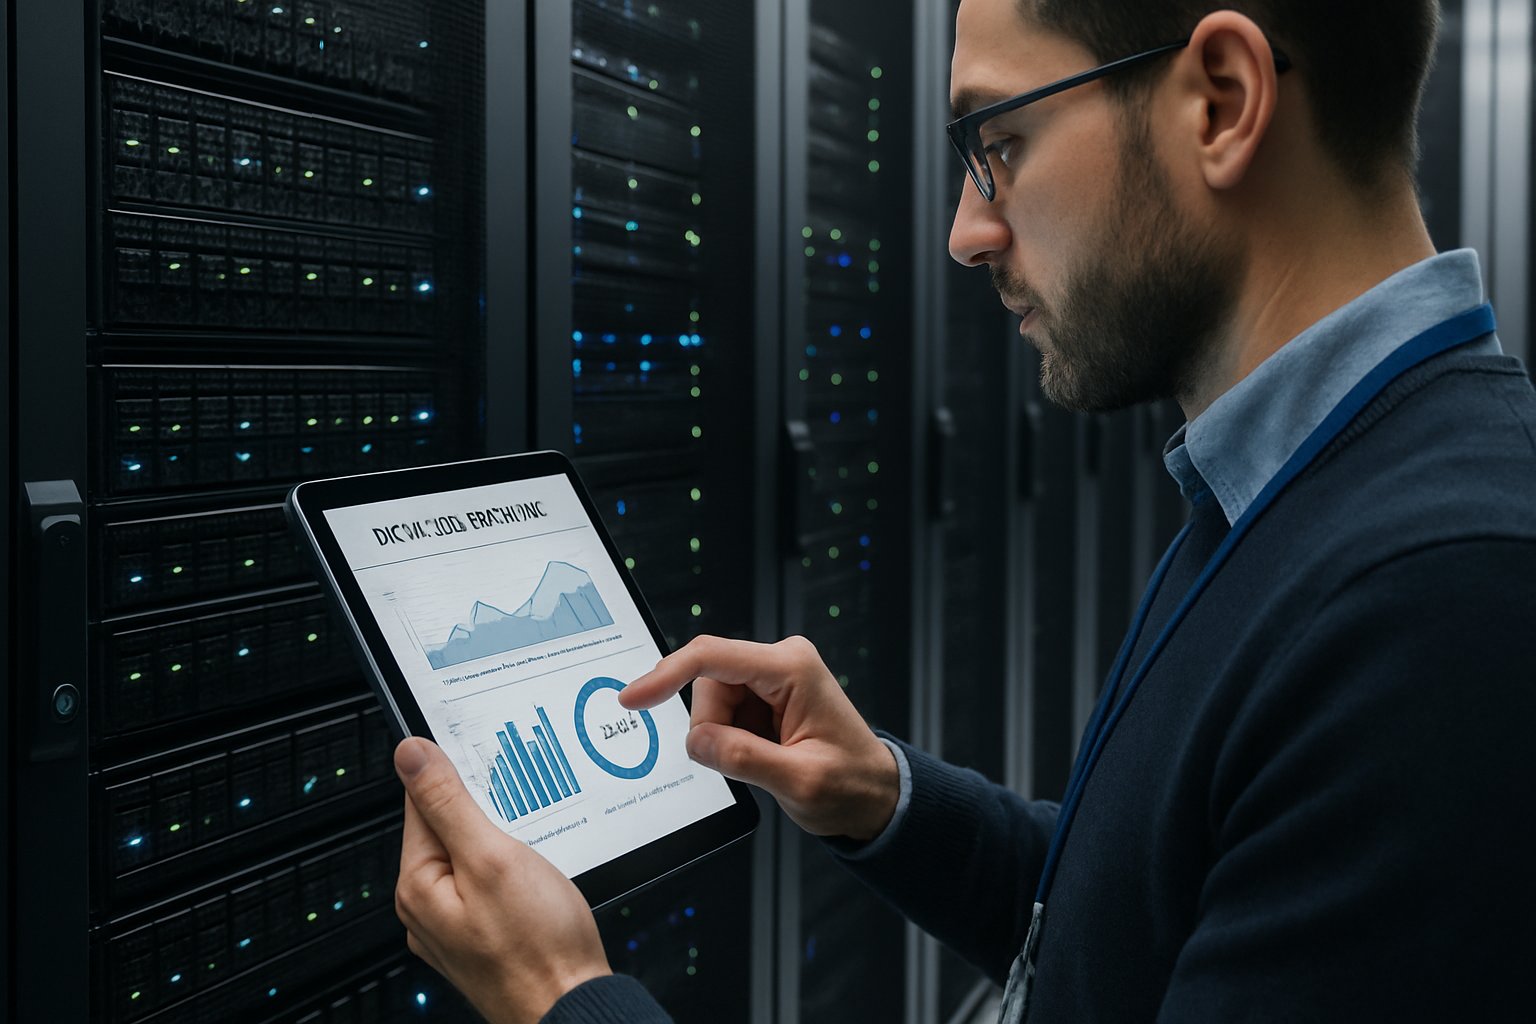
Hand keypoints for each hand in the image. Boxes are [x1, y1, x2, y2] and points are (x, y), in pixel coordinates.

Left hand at [393, 737, 609, 1023]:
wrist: (570, 1007)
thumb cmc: (537, 949)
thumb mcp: (492, 858)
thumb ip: (448, 803)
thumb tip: (411, 755)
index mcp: (418, 884)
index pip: (423, 801)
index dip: (458, 774)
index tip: (488, 763)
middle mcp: (428, 908)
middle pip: (448, 828)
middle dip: (485, 812)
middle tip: (522, 812)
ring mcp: (455, 925)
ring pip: (473, 856)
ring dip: (503, 842)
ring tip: (534, 848)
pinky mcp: (483, 935)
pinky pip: (488, 885)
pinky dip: (512, 871)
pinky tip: (536, 876)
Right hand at [620, 635, 899, 841]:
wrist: (875, 797)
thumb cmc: (852, 786)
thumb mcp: (799, 783)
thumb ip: (744, 758)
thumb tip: (697, 741)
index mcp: (792, 668)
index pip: (711, 657)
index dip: (665, 676)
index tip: (633, 699)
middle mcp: (782, 662)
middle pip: (707, 683)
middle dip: (712, 729)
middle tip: (749, 763)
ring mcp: (773, 677)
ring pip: (711, 701)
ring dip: (723, 737)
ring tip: (765, 760)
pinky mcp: (766, 696)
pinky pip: (724, 714)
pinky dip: (731, 739)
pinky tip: (762, 754)